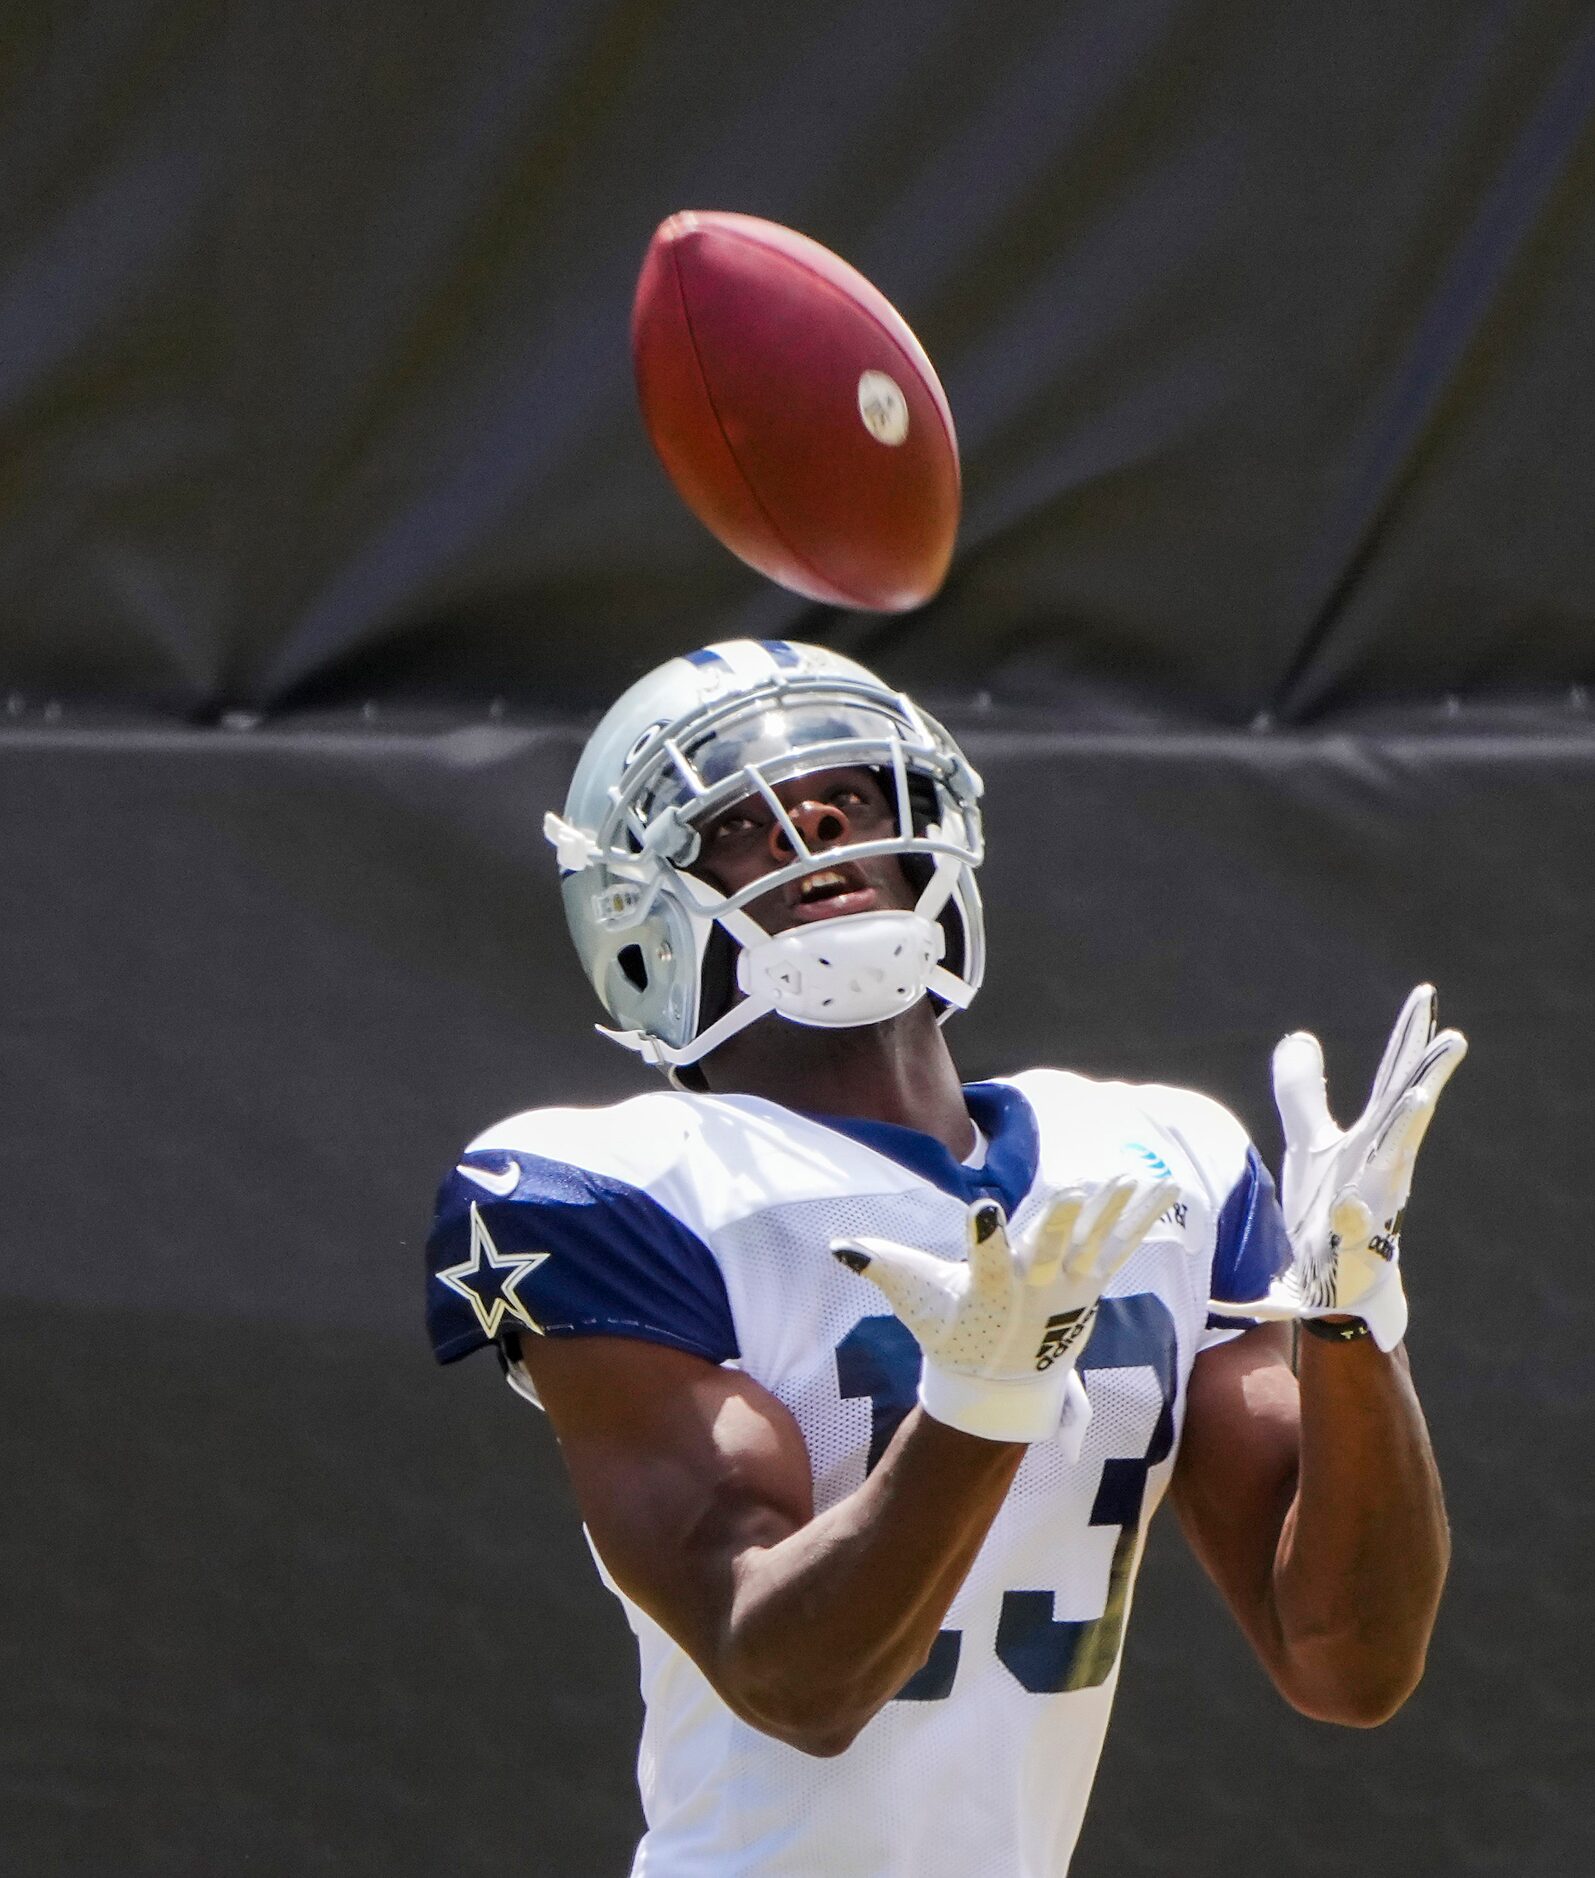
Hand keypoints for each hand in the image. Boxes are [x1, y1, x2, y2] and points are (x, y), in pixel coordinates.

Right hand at [832, 1178, 1177, 1444]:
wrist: (1001, 1389)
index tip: (982, 1211)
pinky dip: (1143, 1217)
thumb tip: (838, 1246)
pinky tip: (1166, 1188)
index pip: (983, 1258)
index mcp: (989, 1288)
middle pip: (1049, 1249)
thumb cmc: (953, 1333)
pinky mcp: (1092, 1284)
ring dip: (1113, 1207)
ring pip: (1093, 1240)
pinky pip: (1122, 1244)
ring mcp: (1070, 1287)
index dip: (983, 1235)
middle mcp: (1035, 1288)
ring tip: (1133, 1174)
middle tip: (1075, 1189)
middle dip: (1061, 1220)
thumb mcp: (917, 1303)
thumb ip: (883, 1268)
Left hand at [1218, 984, 1465, 1350]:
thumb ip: (1304, 1093)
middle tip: (1453, 1038)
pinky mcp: (1353, 1247)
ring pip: (1393, 1166)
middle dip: (1427, 1076)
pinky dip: (1355, 1217)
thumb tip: (1299, 1036)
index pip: (1393, 1079)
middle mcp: (1381, 1165)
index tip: (1425, 994)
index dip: (1408, 1038)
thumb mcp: (1312, 1144)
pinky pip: (1355, 1230)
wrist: (1334, 1284)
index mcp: (1374, 1137)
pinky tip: (1351, 1204)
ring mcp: (1372, 1205)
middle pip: (1405, 1113)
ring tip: (1418, 1095)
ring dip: (1405, 1132)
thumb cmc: (1328, 1207)